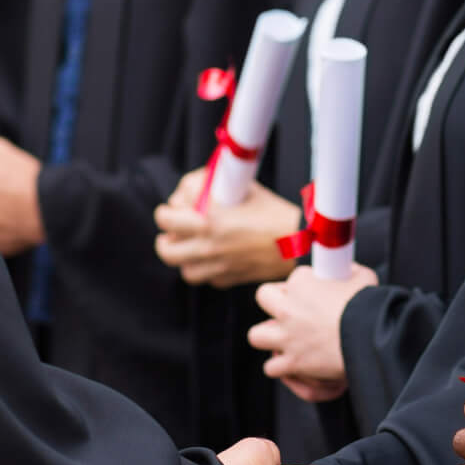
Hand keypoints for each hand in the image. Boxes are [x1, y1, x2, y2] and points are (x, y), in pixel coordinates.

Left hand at [154, 178, 301, 288]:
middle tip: (173, 232)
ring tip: (192, 247)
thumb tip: (191, 188)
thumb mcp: (242, 187)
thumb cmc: (273, 211)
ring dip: (184, 257)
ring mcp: (217, 266)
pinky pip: (206, 279)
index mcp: (208, 220)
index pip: (165, 219)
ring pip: (184, 270)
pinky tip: (214, 258)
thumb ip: (211, 185)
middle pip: (166, 249)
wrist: (299, 241)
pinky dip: (205, 269)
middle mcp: (207, 246)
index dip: (165, 212)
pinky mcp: (230, 279)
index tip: (172, 209)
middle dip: (166, 239)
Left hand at [248, 264, 376, 400]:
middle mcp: (288, 308)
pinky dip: (281, 368)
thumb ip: (351, 271)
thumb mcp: (364, 277)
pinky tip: (293, 365)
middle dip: (273, 303)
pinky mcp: (292, 362)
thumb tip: (348, 270)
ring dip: (269, 338)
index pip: (294, 278)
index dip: (304, 286)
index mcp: (302, 283)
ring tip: (283, 340)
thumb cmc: (369, 306)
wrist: (370, 337)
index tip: (315, 294)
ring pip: (256, 335)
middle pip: (263, 296)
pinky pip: (271, 368)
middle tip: (289, 312)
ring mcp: (286, 336)